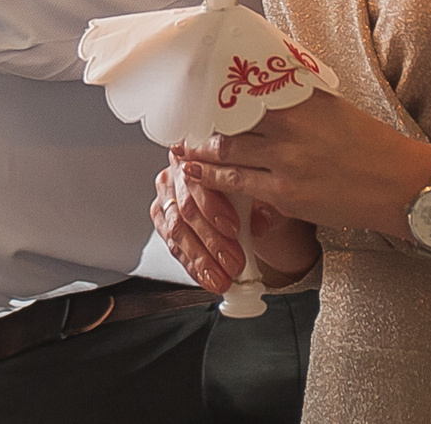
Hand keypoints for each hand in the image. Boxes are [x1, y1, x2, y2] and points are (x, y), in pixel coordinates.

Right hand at [153, 151, 317, 291]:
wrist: (251, 199)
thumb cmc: (255, 186)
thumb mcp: (266, 189)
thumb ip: (262, 201)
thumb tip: (260, 221)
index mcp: (202, 152)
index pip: (198, 176)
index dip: (213, 205)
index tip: (234, 229)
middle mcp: (178, 170)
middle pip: (186, 207)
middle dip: (211, 240)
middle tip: (232, 261)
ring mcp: (168, 195)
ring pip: (177, 229)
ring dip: (201, 258)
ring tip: (222, 277)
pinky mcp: (163, 217)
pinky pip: (173, 245)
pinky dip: (192, 265)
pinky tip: (207, 277)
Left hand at [178, 90, 430, 245]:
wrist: (401, 187)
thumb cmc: (374, 147)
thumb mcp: (336, 109)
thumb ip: (302, 98)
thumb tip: (274, 84)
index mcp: (303, 103)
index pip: (249, 89)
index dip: (220, 91)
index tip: (201, 88)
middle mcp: (289, 129)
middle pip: (231, 121)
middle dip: (203, 122)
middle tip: (183, 120)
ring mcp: (285, 163)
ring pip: (228, 152)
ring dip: (200, 149)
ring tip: (181, 146)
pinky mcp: (285, 195)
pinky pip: (238, 182)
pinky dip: (213, 175)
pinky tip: (195, 170)